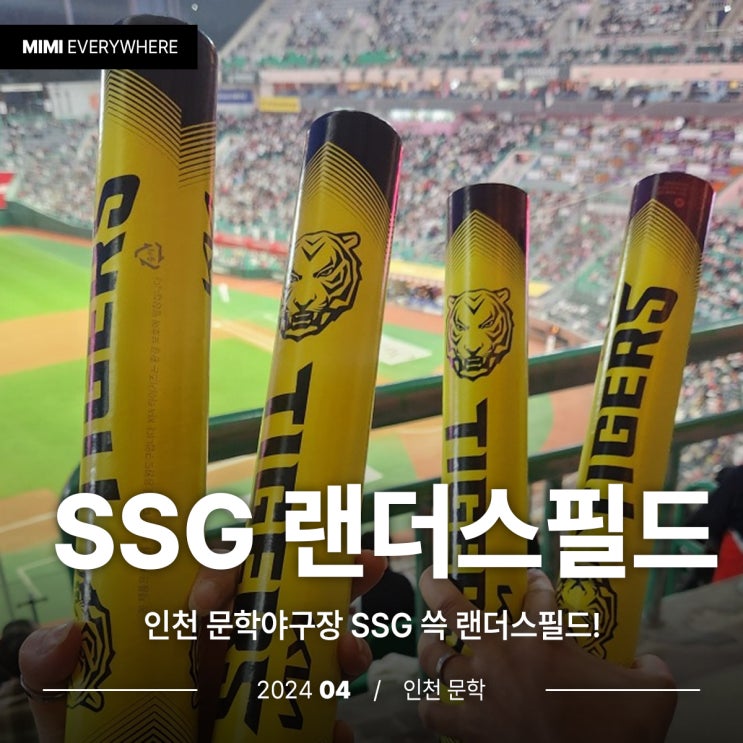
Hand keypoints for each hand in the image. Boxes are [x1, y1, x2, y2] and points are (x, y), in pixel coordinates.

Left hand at [19, 550, 385, 742]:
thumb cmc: (106, 732)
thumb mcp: (74, 703)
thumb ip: (56, 671)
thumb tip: (64, 638)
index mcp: (188, 626)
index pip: (220, 575)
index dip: (226, 565)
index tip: (212, 591)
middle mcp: (233, 646)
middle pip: (291, 596)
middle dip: (332, 572)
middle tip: (363, 564)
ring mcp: (263, 685)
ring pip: (318, 649)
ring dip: (343, 643)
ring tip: (349, 655)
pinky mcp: (283, 727)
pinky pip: (320, 718)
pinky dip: (336, 723)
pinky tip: (336, 732)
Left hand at [417, 568, 676, 742]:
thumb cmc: (619, 732)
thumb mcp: (652, 694)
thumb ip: (651, 669)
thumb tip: (650, 662)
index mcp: (542, 638)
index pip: (536, 594)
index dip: (536, 582)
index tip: (534, 577)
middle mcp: (501, 655)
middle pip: (453, 609)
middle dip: (437, 587)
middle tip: (431, 577)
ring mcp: (481, 690)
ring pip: (435, 657)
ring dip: (430, 646)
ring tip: (430, 640)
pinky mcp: (472, 728)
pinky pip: (435, 714)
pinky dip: (431, 708)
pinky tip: (433, 704)